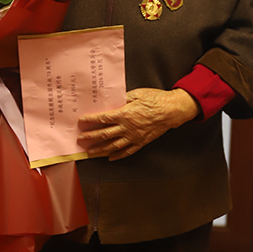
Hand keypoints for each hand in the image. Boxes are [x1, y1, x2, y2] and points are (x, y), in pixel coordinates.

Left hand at [77, 87, 199, 160]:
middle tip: (80, 140)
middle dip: (91, 137)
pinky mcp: (141, 142)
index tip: (81, 122)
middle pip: (105, 134)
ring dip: (100, 149)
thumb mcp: (137, 94)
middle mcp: (127, 127)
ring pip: (114, 145)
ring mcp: (134, 137)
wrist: (172, 110)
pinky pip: (127, 151)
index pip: (103, 118)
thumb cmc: (155, 99)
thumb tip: (111, 100)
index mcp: (124, 114)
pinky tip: (110, 158)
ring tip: (91, 152)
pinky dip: (118, 155)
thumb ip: (123, 98)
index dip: (90, 121)